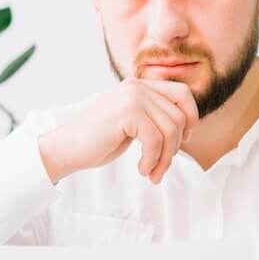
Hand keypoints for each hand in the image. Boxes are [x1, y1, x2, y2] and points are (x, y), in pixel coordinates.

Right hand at [37, 78, 198, 184]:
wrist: (67, 148)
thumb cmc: (99, 141)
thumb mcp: (132, 124)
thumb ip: (154, 117)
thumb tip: (187, 128)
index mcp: (139, 86)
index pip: (182, 92)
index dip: (190, 117)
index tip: (183, 140)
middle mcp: (137, 87)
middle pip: (179, 116)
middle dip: (176, 147)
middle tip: (161, 166)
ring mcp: (132, 97)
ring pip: (170, 130)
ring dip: (165, 158)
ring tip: (152, 173)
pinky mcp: (128, 112)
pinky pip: (156, 140)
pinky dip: (153, 159)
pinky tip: (142, 169)